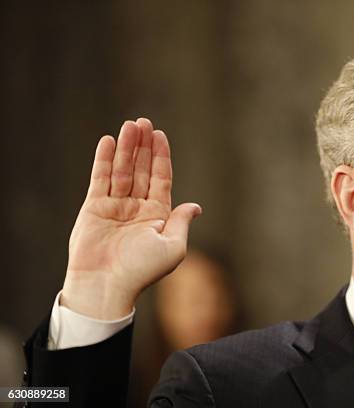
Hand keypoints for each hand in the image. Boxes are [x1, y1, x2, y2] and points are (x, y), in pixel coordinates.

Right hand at [61, 118, 201, 318]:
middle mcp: (137, 208)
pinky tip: (108, 141)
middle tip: (143, 121)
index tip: (160, 135)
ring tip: (128, 125)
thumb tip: (196, 206)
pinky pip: (101, 178)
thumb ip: (181, 222)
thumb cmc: (142, 270)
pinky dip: (104, 160)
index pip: (161, 178)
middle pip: (141, 169)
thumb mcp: (173, 247)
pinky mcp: (95, 207)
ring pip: (122, 170)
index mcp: (158, 215)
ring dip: (125, 147)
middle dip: (143, 146)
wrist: (107, 285)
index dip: (161, 156)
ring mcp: (116, 206)